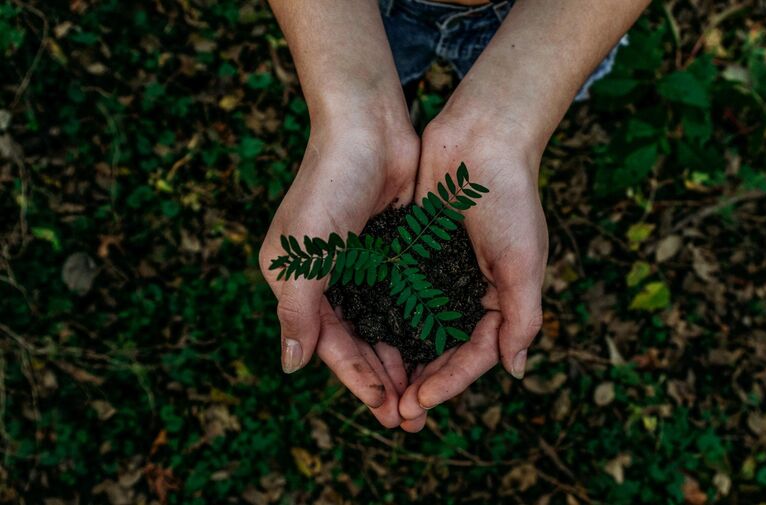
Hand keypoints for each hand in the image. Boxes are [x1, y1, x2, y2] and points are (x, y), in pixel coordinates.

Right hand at [259, 115, 418, 427]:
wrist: (368, 127)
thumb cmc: (329, 185)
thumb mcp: (304, 253)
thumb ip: (297, 311)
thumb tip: (291, 366)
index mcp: (297, 282)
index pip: (329, 344)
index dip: (357, 379)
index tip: (385, 409)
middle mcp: (327, 279)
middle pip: (357, 342)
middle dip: (382, 379)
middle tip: (411, 416)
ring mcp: (360, 265)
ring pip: (382, 326)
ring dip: (401, 359)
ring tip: (425, 393)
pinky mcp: (390, 251)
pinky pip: (403, 299)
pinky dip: (415, 325)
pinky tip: (435, 348)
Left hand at [397, 115, 547, 431]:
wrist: (481, 138)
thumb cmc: (509, 198)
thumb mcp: (523, 262)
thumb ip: (522, 317)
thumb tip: (515, 371)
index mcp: (501, 299)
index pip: (475, 355)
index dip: (449, 382)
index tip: (419, 403)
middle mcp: (469, 291)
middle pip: (444, 350)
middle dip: (422, 382)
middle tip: (395, 413)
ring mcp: (441, 274)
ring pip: (417, 329)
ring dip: (400, 360)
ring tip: (378, 389)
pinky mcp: (415, 253)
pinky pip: (399, 295)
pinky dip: (386, 319)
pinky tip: (365, 340)